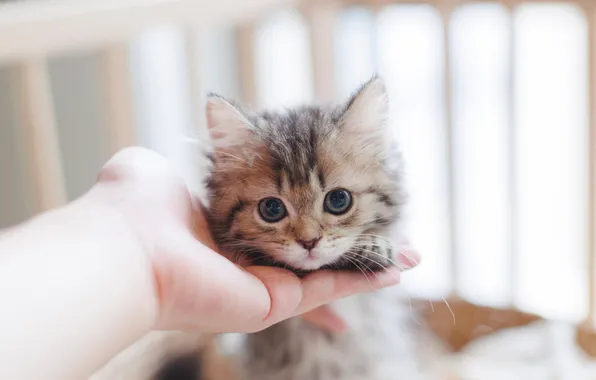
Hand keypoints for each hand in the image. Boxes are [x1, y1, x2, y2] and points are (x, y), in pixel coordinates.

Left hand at [89, 147, 402, 332]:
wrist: (126, 246)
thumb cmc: (137, 203)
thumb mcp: (164, 165)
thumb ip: (194, 147)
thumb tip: (213, 118)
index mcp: (227, 226)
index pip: (284, 220)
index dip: (316, 211)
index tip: (340, 201)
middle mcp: (249, 259)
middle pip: (313, 253)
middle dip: (354, 245)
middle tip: (391, 236)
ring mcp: (262, 284)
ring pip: (328, 274)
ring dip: (369, 263)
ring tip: (409, 254)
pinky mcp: (272, 301)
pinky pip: (326, 288)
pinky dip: (362, 278)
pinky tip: (394, 268)